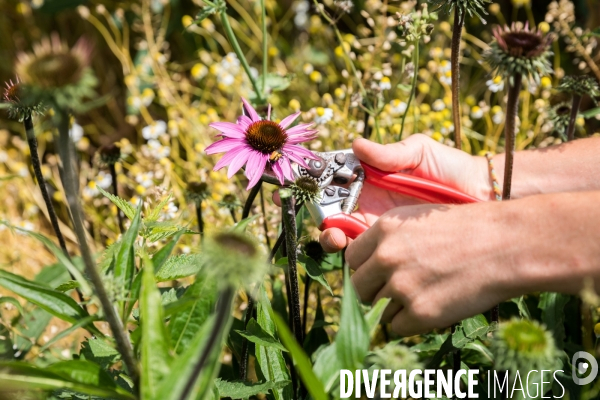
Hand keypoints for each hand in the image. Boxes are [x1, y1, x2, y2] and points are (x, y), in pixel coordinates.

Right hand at [320, 135, 491, 251]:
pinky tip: (368, 259)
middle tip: (334, 234)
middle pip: (337, 225)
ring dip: (341, 247)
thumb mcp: (418, 153)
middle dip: (329, 233)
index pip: (336, 195)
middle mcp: (371, 210)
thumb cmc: (450, 168)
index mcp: (369, 185)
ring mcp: (384, 233)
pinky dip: (366, 262)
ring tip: (345, 244)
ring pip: (352, 246)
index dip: (322, 201)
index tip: (321, 204)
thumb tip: (357, 144)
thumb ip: (389, 153)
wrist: (483, 194)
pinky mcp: (400, 251)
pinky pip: (376, 259)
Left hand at [345, 202, 515, 335]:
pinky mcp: (420, 312)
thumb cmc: (470, 229)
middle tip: (395, 291)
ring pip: (376, 310)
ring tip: (421, 297)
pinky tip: (430, 309)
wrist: (507, 245)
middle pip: (357, 287)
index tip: (376, 273)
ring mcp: (402, 285)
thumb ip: (390, 240)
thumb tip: (371, 264)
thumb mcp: (419, 221)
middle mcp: (387, 256)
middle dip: (372, 292)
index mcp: (385, 228)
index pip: (351, 259)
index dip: (364, 268)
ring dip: (393, 309)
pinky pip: (397, 328)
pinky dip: (410, 324)